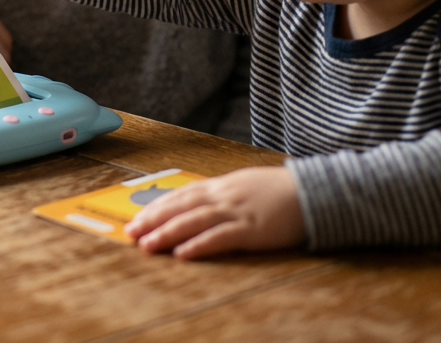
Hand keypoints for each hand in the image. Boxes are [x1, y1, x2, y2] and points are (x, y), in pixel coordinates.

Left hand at [126, 166, 305, 258]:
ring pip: (193, 221)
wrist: (310, 190)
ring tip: (147, 245)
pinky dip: (199, 245)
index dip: (156, 207)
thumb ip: (219, 195)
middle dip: (153, 220)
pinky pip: (220, 237)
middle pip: (180, 207)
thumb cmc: (276, 191)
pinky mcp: (251, 229)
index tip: (136, 219)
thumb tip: (196, 204)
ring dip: (167, 233)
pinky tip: (183, 253)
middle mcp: (222, 196)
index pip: (179, 195)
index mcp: (219, 186)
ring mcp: (235, 211)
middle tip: (130, 233)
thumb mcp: (242, 186)